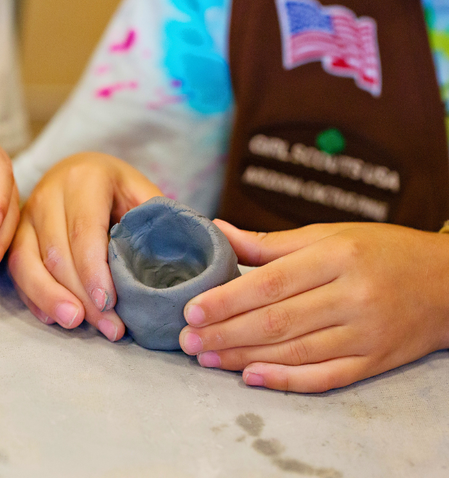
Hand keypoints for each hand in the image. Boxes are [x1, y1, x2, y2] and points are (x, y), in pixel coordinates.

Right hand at [8, 152, 162, 340]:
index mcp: (84, 179)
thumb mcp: (140, 192)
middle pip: (57, 252)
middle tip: (109, 328)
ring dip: (51, 299)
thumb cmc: (117, 189)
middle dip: (81, 295)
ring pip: (28, 262)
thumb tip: (189, 257)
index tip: (110, 303)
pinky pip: (16, 270)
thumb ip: (158, 218)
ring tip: (75, 324)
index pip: (83, 230)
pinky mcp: (14, 234)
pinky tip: (54, 317)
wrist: (77, 171)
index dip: (94, 270)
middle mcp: (48, 193)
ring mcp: (26, 214)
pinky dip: (34, 297)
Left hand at [179, 221, 448, 392]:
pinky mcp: (374, 362)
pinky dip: (286, 380)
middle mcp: (353, 297)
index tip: (192, 309)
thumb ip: (271, 243)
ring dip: (244, 357)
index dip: (228, 298)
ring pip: (294, 352)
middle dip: (225, 333)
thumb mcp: (329, 235)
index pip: (272, 283)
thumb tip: (217, 231)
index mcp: (338, 257)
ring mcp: (366, 334)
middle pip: (277, 321)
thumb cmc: (381, 251)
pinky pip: (324, 377)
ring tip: (207, 357)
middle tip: (188, 339)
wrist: (447, 283)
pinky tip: (251, 377)